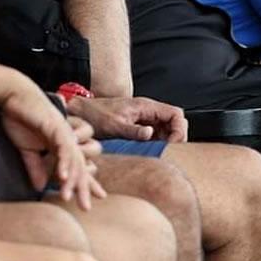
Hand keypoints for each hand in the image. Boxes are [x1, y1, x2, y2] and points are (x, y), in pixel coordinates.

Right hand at [0, 82, 105, 209]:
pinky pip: (64, 147)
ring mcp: (64, 132)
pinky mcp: (57, 126)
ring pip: (74, 160)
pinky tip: (62, 176)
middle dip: (83, 188)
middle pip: (80, 166)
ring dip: (72, 179)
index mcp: (62, 145)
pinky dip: (63, 162)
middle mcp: (68, 139)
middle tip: (85, 207)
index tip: (90, 202)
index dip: (84, 184)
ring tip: (69, 197)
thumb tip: (39, 187)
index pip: (77, 168)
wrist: (13, 96)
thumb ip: (35, 166)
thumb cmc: (19, 119)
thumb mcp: (26, 149)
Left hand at [68, 96, 187, 142]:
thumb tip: (151, 134)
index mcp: (146, 106)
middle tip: (169, 152)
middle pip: (175, 122)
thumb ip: (133, 130)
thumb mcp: (114, 125)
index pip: (176, 114)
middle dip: (176, 137)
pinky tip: (151, 154)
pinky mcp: (139, 128)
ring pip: (167, 130)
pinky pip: (157, 136)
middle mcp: (148, 111)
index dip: (179, 129)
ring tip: (161, 155)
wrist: (82, 113)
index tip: (173, 144)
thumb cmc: (96, 115)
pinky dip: (158, 145)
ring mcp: (145, 119)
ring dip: (168, 142)